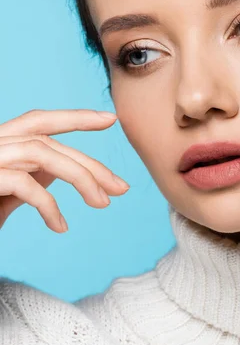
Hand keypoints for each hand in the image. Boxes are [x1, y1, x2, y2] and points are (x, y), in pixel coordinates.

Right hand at [0, 109, 129, 233]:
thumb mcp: (5, 192)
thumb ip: (30, 177)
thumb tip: (61, 169)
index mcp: (0, 142)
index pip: (39, 121)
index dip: (75, 118)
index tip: (110, 119)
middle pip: (48, 141)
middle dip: (89, 163)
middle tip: (122, 187)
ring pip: (42, 154)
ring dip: (80, 178)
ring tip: (102, 203)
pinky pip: (24, 184)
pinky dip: (48, 205)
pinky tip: (60, 226)